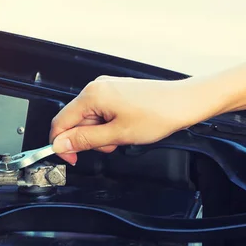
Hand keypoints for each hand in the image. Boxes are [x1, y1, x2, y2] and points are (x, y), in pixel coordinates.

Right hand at [49, 75, 221, 164]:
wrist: (184, 103)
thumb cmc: (157, 115)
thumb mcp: (117, 135)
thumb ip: (85, 140)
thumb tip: (61, 144)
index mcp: (92, 95)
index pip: (61, 122)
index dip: (62, 144)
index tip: (72, 158)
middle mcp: (97, 87)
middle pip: (75, 120)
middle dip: (88, 139)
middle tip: (110, 146)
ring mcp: (107, 88)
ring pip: (90, 118)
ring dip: (100, 134)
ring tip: (122, 136)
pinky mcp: (117, 92)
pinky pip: (102, 112)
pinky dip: (109, 125)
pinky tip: (125, 127)